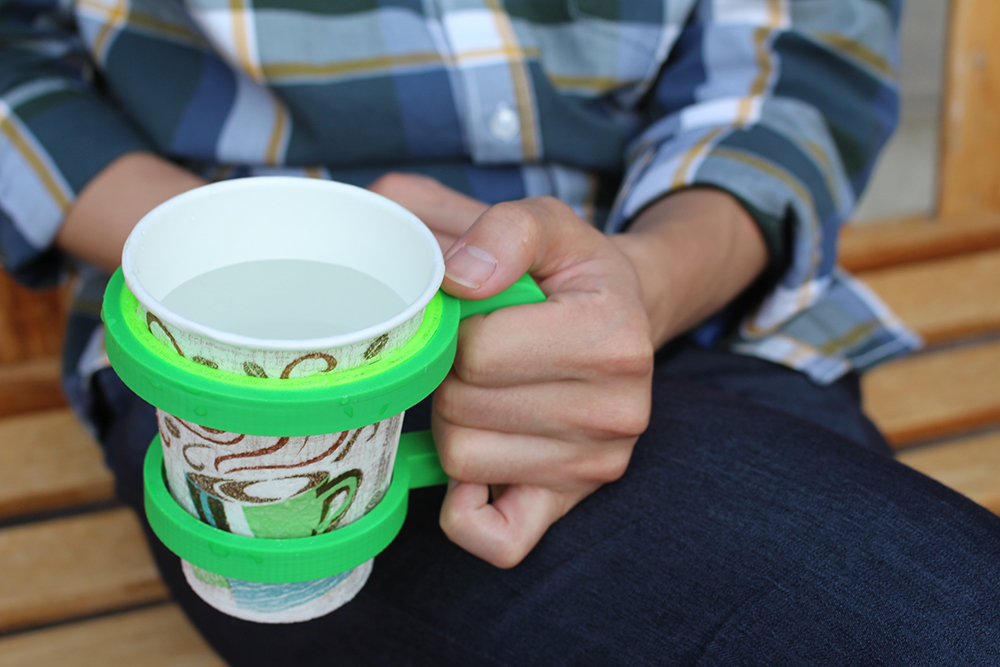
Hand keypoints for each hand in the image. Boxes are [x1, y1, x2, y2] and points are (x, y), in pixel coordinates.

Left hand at [369, 174, 765, 568]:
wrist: (624, 318)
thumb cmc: (571, 275)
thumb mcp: (546, 223)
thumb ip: (502, 230)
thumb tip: (457, 277)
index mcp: (611, 336)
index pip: (476, 351)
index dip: (453, 327)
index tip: (471, 313)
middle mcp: (618, 410)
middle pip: (463, 408)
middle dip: (449, 374)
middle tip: (474, 353)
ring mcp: (598, 464)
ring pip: (463, 460)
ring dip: (455, 423)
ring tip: (485, 390)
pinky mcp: (572, 501)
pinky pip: (496, 537)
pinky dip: (465, 506)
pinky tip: (475, 463)